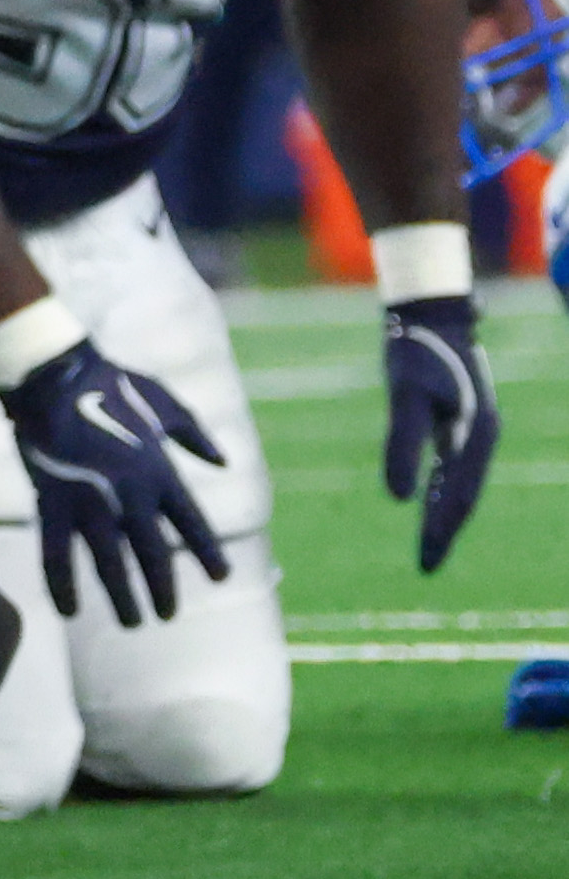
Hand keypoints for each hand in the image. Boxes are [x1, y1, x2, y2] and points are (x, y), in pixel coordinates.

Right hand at [2, 341, 229, 625]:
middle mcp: (130, 493)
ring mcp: (90, 500)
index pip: (192, 524)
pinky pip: (55, 552)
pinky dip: (61, 584)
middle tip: (166, 615)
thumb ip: (195, 435)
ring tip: (131, 623)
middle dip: (162, 589)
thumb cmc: (111, 382)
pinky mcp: (52, 501)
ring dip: (122, 597)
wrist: (53, 374)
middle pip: (152, 554)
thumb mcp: (166, 403)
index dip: (207, 553)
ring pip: (110, 563)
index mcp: (160, 471)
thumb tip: (223, 462)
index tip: (221, 578)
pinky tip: (68, 611)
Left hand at [383, 294, 499, 574]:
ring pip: (459, 481)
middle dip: (445, 530)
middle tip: (427, 565)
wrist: (431, 312)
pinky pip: (453, 464)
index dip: (441, 532)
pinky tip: (425, 498)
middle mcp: (481, 436)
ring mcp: (473, 427)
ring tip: (430, 543)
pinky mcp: (459, 418)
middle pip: (463, 495)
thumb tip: (397, 499)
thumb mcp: (405, 398)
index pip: (457, 498)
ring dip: (444, 511)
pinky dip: (440, 486)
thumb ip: (402, 445)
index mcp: (477, 437)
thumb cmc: (416, 353)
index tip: (425, 564)